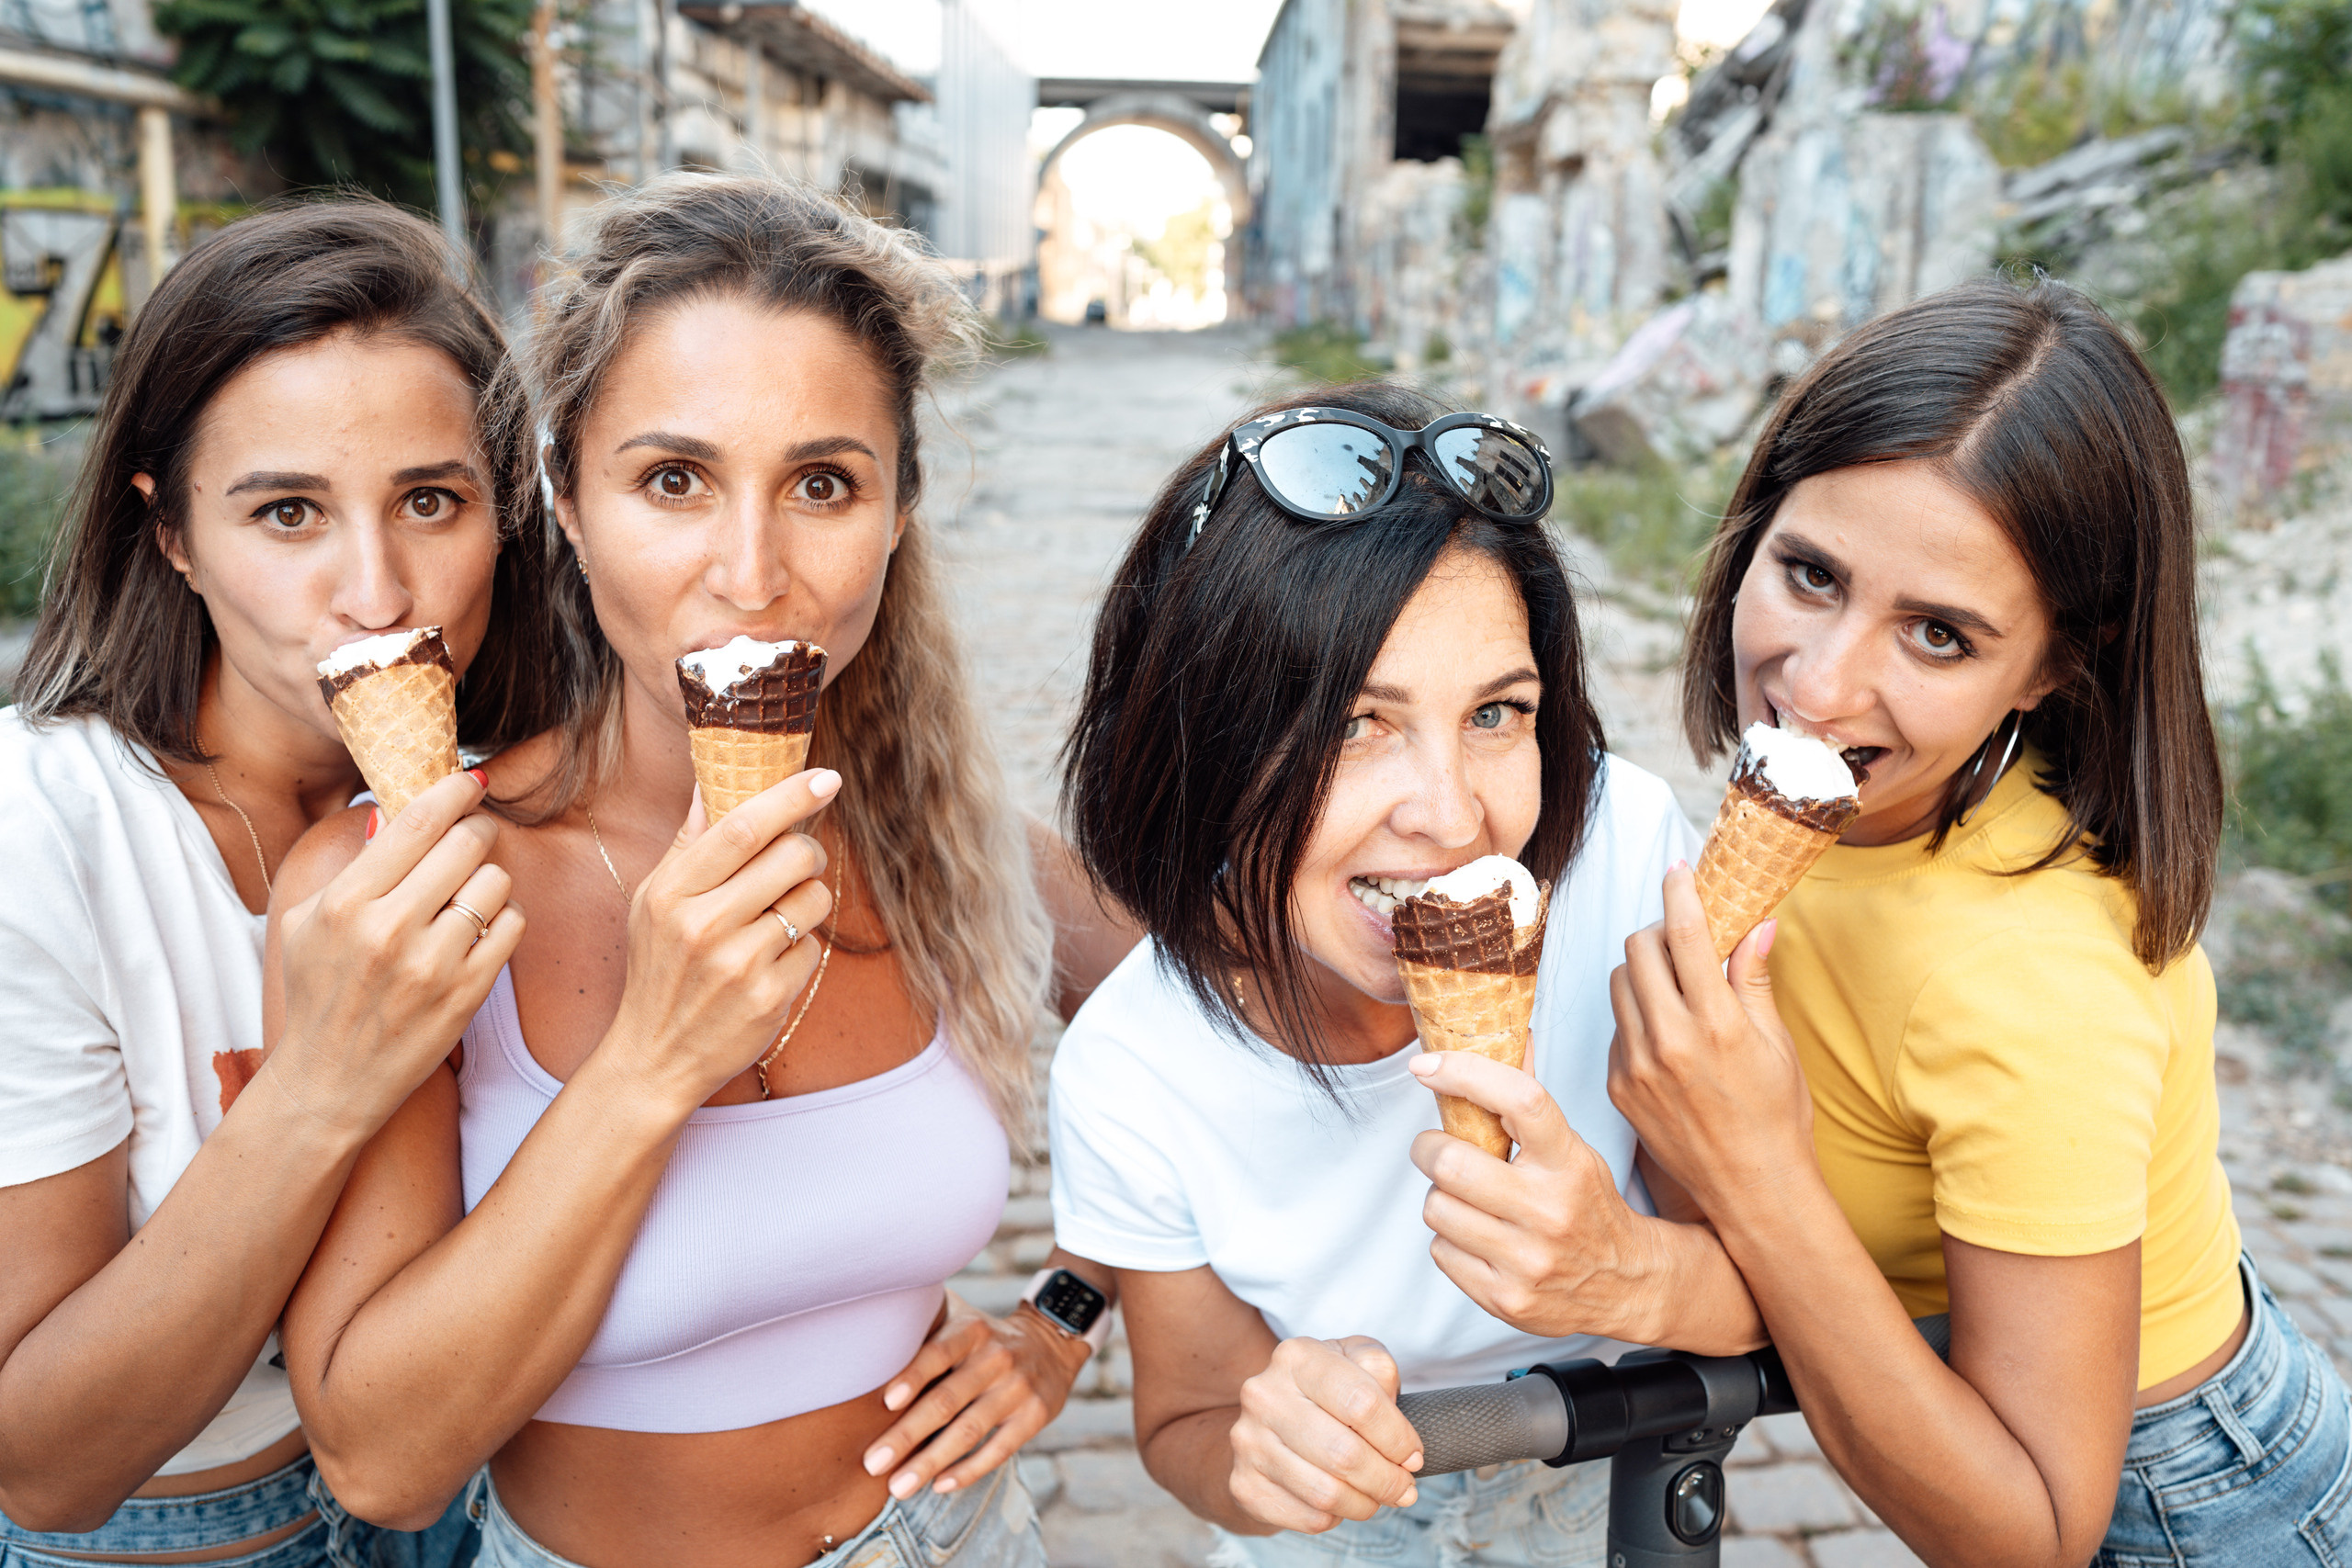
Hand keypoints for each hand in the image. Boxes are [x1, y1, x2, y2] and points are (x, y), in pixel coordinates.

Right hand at [270, 769, 523, 1136]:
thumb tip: (393, 814)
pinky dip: (503, 920)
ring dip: (488, 880)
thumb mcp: (307, 922)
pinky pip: (512, 926)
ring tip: (467, 895)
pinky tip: (479, 930)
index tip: (473, 780)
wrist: (329, 1080)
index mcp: (346, 903)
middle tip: (472, 838)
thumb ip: (352, 867)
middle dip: (476, 832)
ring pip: (495, 883)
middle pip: (467, 844)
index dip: (454, 790)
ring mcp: (432, 964)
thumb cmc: (318, 992)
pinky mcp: (467, 993)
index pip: (416, 822)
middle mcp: (389, 929)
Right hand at [601, 771, 839, 1109]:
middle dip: (807, 850)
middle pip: (792, 856)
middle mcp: (704, 925)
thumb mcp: (653, 903)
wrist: (656, 1057)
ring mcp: (739, 964)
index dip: (791, 796)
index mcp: (671, 893)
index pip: (743, 827)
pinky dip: (800, 948)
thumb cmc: (659, 969)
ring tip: (778, 917)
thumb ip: (688, 843)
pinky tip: (771, 962)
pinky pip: (813, 946)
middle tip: (797, 862)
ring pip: (813, 899)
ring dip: (807, 900)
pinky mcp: (769, 998)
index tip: (826, 778)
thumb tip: (713, 780)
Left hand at [860, 1296, 1091, 1499]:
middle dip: (906, 1435)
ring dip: (930, 1462)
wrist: (1052, 1341)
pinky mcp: (1035, 1416)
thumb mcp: (961, 1317)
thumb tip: (862, 1340)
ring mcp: (1018, 1389)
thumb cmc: (984, 1336)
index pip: (938, 1353)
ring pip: (968, 1432)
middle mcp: (996, 1357)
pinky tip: (939, 1485)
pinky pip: (998, 1450)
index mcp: (972, 1330)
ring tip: (898, 1487)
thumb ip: (924, 1328)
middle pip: (947, 1401)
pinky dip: (967, 1471)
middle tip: (872, 1464)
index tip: (885, 1404)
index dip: (912, 1377)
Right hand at [1229, 1336, 1421, 1533]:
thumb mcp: (1355, 1362)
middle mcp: (1264, 1396)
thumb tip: (1399, 1427)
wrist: (1268, 1424)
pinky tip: (1341, 1501)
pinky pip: (1308, 1517)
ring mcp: (1248, 1442)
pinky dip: (1337, 1517)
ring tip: (1378, 1496)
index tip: (1413, 1455)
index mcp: (1297, 1357)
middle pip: (1344, 1454)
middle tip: (1405, 1487)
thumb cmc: (1325, 1391)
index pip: (1362, 1403)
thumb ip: (1380, 1370)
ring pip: (1326, 1493)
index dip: (1398, 1437)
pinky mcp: (1245, 1485)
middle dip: (1388, 1479)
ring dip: (1366, 1503)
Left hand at [1406, 1053, 1663, 1342]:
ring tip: (1468, 1200)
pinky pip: (1440, 1252)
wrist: (1627, 1285)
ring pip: (1437, 1208)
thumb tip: (1509, 1035)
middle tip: (1437, 1149)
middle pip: (1452, 1163)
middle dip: (1430, 1150)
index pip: (1521, 1100)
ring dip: (1441, 1198)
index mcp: (1569, 1162)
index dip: (1466, 1073)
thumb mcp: (1571, 1149)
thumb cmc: (1587, 1206)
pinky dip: (1450, 1241)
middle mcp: (1550, 1210)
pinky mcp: (1506, 1298)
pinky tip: (1480, 1238)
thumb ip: (1530, 1102)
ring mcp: (1527, 1259)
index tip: (1427, 1064)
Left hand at [1608, 862, 1815, 1220]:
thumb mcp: (1776, 1044)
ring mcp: (1637, 1065)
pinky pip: (1616, 1027)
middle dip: (1657, 931)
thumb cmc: (1776, 1116)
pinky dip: (1635, 1015)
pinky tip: (1664, 1031)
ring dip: (1641, 970)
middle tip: (1681, 939)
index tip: (1678, 870)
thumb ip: (1755, 980)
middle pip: (1638, 950)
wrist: (1751, 1188)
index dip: (1678, 892)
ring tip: (1672, 984)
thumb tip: (1757, 924)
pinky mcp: (1619, 1086)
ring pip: (1618, 984)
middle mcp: (1670, 1041)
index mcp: (1717, 1024)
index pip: (1685, 935)